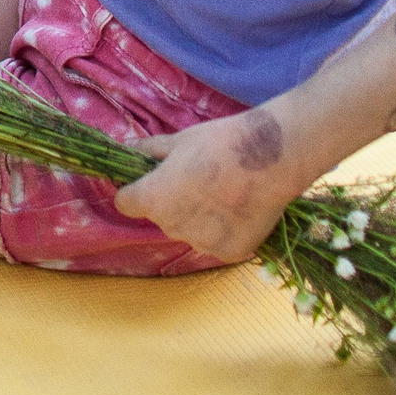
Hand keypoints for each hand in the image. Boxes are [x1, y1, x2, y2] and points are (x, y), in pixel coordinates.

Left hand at [110, 107, 303, 264]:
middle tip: (200, 180)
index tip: (150, 180)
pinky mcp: (230, 253)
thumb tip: (128, 150)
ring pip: (191, 231)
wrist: (269, 159)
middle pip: (162, 217)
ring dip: (200, 219)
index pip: (126, 203)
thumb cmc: (218, 143)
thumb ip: (148, 151)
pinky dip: (226, 231)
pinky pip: (218, 242)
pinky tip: (241, 210)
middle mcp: (172, 228)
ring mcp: (202, 243)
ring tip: (226, 194)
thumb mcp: (177, 141)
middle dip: (173, 202)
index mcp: (152, 199)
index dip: (135, 190)